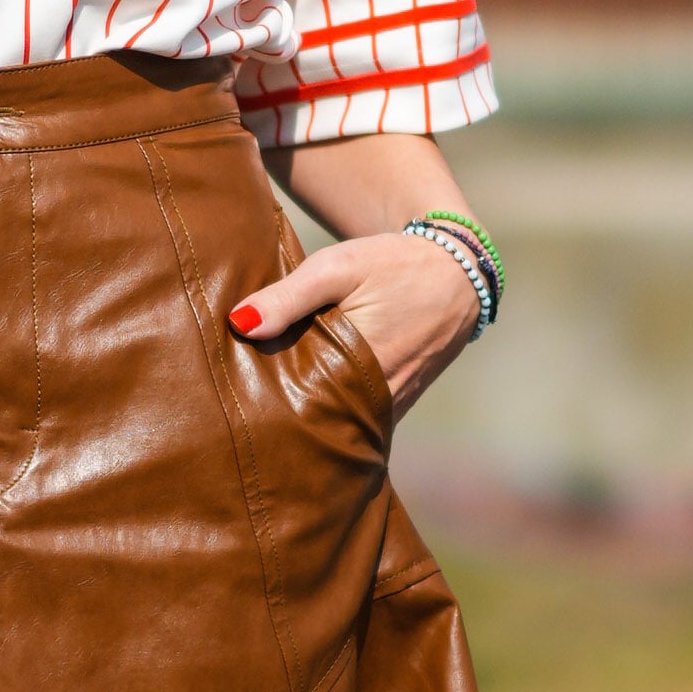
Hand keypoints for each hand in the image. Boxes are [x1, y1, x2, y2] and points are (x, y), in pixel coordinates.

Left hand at [229, 226, 481, 415]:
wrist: (455, 272)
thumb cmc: (393, 264)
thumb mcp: (338, 267)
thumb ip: (288, 297)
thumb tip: (239, 325)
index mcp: (362, 365)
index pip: (300, 402)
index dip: (267, 403)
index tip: (237, 400)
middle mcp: (380, 396)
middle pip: (318, 422)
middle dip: (283, 419)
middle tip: (243, 413)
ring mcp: (392, 406)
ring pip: (339, 426)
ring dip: (308, 419)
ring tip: (267, 412)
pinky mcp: (398, 405)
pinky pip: (358, 421)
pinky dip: (333, 414)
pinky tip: (304, 405)